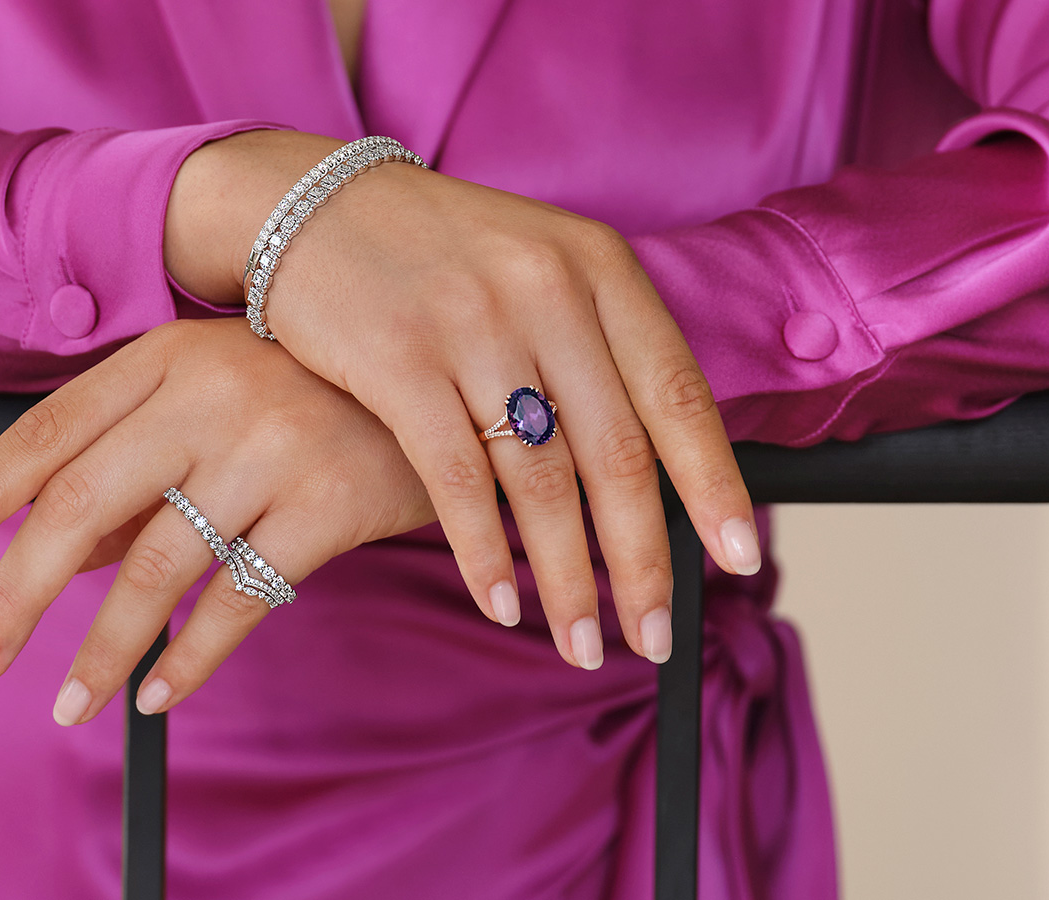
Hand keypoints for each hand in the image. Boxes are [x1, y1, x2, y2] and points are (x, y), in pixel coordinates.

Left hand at [0, 317, 432, 723]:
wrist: (448, 387)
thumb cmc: (319, 395)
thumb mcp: (216, 404)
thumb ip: (136, 471)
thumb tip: (60, 561)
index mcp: (167, 357)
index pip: (46, 431)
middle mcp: (210, 393)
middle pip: (82, 504)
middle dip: (17, 593)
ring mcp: (271, 447)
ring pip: (156, 564)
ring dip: (102, 648)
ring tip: (66, 700)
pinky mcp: (327, 504)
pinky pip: (240, 598)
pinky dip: (193, 657)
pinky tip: (160, 692)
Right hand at [165, 129, 759, 666]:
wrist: (308, 205)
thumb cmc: (434, 254)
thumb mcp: (536, 268)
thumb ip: (594, 349)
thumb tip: (651, 469)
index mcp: (598, 267)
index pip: (678, 394)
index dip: (713, 486)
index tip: (739, 558)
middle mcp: (547, 290)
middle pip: (617, 455)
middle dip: (641, 564)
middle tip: (652, 636)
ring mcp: (473, 324)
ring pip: (542, 482)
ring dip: (566, 579)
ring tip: (581, 643)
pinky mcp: (399, 361)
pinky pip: (458, 482)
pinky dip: (484, 554)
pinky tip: (500, 602)